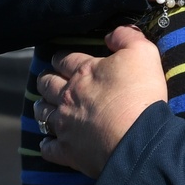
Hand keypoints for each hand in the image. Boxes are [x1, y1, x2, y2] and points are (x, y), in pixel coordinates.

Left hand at [37, 26, 167, 178]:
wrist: (138, 138)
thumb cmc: (140, 94)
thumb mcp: (143, 53)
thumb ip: (126, 37)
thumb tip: (112, 34)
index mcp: (84, 73)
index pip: (66, 59)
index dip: (61, 57)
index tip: (59, 58)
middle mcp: (68, 97)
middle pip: (48, 84)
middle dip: (46, 79)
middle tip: (47, 78)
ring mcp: (65, 124)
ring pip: (43, 113)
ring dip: (42, 106)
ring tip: (42, 105)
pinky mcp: (68, 151)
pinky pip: (48, 148)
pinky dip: (46, 144)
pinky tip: (47, 142)